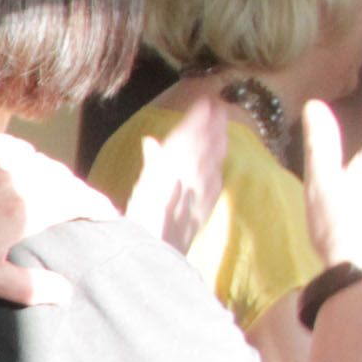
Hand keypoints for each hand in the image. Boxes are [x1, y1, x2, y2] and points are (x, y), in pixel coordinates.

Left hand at [0, 136, 115, 307]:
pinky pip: (19, 150)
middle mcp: (18, 176)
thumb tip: (67, 292)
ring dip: (56, 177)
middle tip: (85, 210)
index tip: (109, 217)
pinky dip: (31, 160)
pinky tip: (28, 172)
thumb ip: (31, 287)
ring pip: (44, 163)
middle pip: (66, 180)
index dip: (99, 208)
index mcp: (27, 207)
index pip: (79, 200)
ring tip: (60, 194)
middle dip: (79, 194)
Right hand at [122, 93, 229, 253]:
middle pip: (205, 147)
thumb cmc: (138, 222)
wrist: (154, 259)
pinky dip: (217, 174)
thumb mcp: (139, 189)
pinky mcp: (202, 213)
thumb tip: (151, 142)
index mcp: (172, 167)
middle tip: (221, 108)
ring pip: (213, 164)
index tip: (206, 102)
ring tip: (223, 129)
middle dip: (213, 127)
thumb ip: (152, 164)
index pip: (189, 136)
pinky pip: (214, 187)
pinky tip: (219, 171)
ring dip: (218, 144)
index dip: (198, 120)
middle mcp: (191, 178)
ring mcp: (200, 195)